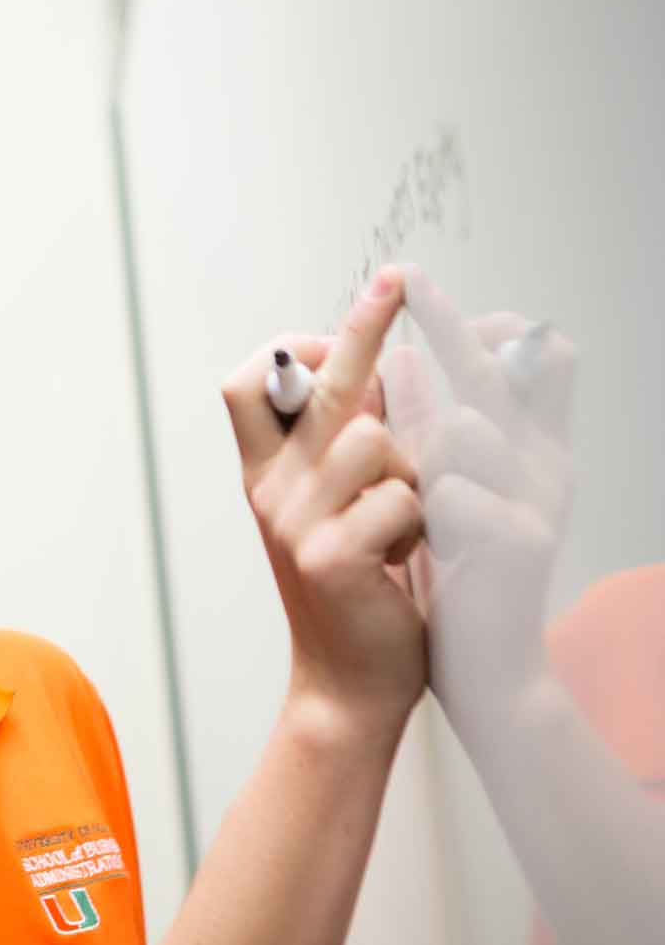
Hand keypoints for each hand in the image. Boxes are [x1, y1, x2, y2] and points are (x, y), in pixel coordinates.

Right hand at [223, 267, 427, 731]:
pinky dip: (421, 520)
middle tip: (397, 277)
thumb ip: (343, 448)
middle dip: (360, 327)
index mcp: (266, 475)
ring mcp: (293, 523)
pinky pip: (400, 497)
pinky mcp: (328, 556)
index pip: (247, 385)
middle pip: (312, 385)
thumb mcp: (337, 509)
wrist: (350, 682)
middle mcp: (270, 492)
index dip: (291, 348)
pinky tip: (408, 555)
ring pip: (373, 440)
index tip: (334, 333)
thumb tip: (381, 368)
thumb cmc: (357, 591)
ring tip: (409, 515)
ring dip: (411, 467)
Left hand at [392, 266, 576, 720]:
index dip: (484, 327)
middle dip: (449, 324)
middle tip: (406, 276)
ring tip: (408, 498)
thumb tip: (398, 360)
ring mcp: (538, 504)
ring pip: (461, 431)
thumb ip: (433, 430)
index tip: (424, 297)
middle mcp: (546, 467)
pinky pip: (448, 495)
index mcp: (530, 452)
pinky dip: (419, 511)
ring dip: (416, 450)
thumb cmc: (456, 577)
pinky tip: (413, 545)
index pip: (529, 363)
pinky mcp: (520, 547)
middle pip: (500, 375)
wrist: (481, 668)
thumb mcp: (445, 493)